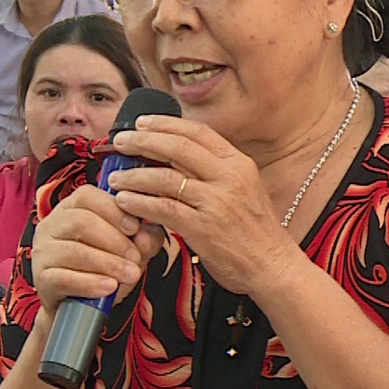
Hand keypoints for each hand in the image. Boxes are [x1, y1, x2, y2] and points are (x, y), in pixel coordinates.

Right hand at [29, 186, 160, 318]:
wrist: (79, 306)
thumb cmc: (104, 268)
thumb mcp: (129, 249)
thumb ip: (144, 238)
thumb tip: (146, 233)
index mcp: (70, 208)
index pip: (86, 196)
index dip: (113, 210)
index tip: (135, 227)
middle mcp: (51, 225)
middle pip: (80, 221)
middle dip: (114, 240)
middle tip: (136, 258)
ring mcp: (42, 252)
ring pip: (73, 251)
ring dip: (107, 263)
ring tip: (130, 275)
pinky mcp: (41, 279)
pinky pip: (63, 278)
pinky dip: (90, 283)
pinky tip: (109, 287)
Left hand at [105, 114, 299, 296]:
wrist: (273, 266)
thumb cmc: (255, 230)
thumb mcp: (244, 188)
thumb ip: (216, 170)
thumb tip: (178, 153)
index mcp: (238, 163)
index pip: (197, 132)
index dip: (165, 124)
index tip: (141, 122)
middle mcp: (229, 177)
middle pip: (177, 147)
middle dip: (143, 141)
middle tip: (120, 142)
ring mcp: (216, 202)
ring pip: (165, 177)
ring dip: (134, 175)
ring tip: (115, 176)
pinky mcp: (203, 228)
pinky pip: (162, 208)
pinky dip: (139, 202)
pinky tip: (124, 200)